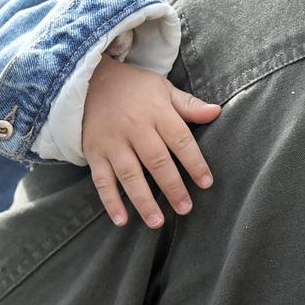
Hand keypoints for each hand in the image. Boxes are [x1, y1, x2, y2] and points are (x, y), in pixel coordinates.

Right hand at [83, 59, 220, 227]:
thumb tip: (217, 112)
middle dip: (172, 186)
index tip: (206, 182)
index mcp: (156, 112)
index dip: (194, 162)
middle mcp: (134, 128)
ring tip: (157, 221)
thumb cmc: (134, 89)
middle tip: (185, 208)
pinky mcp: (94, 153)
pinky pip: (101, 180)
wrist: (88, 82)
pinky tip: (121, 220)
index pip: (180, 139)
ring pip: (129, 174)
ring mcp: (112, 142)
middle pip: (156, 160)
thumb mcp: (163, 89)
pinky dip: (110, 201)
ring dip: (143, 200)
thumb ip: (189, 105)